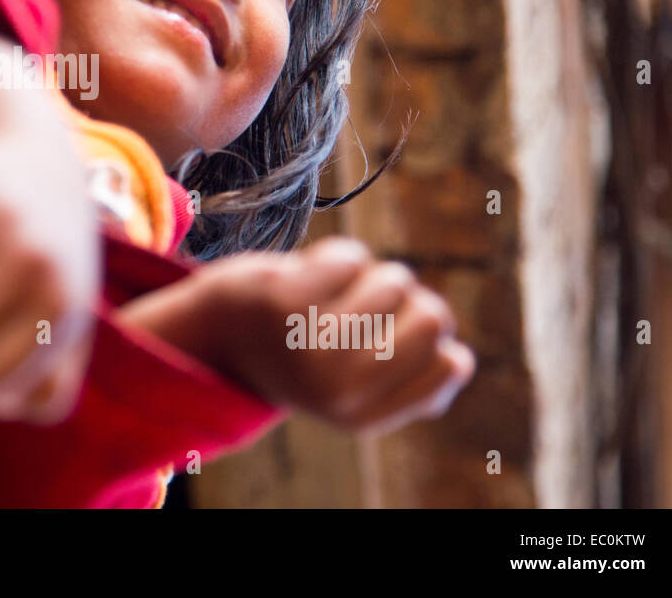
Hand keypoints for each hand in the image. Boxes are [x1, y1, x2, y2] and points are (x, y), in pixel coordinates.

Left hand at [118, 236, 474, 434]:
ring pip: (393, 279)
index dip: (436, 336)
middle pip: (433, 315)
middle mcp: (338, 387)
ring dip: (369, 273)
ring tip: (331, 290)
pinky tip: (308, 274)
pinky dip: (337, 256)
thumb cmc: (294, 354)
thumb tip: (459, 360)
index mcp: (360, 415)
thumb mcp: (348, 384)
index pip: (450, 364)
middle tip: (365, 301)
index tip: (396, 329)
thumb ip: (402, 381)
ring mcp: (311, 343)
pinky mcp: (285, 301)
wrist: (211, 335)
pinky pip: (352, 256)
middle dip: (408, 297)